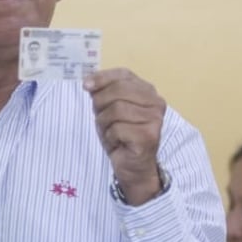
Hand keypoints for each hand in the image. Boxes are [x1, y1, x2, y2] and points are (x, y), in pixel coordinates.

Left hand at [83, 68, 165, 205]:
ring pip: (116, 110)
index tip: (86, 85)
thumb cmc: (121, 136)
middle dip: (101, 104)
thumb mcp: (110, 109)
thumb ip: (104, 92)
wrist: (133, 166)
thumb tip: (88, 82)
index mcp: (148, 92)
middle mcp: (156, 103)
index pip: (123, 75)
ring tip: (110, 133)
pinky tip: (117, 144)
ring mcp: (154, 120)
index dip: (102, 78)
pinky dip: (110, 137)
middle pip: (118, 91)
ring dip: (104, 124)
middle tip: (99, 117)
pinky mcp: (148, 136)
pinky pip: (117, 129)